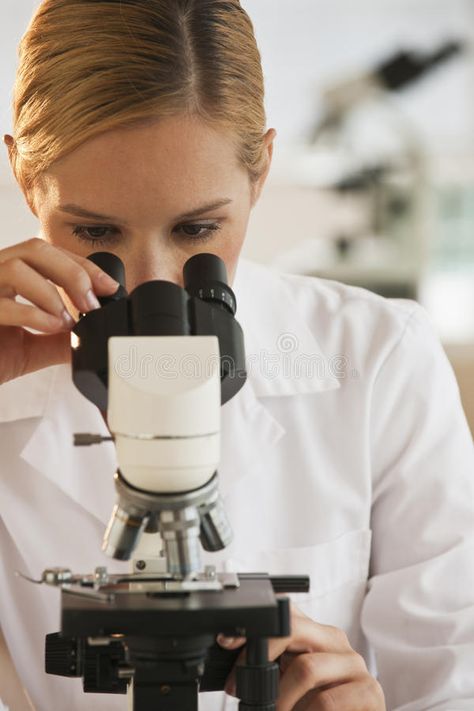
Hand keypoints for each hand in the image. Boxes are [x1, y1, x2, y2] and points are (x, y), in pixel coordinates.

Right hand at [0, 237, 118, 383]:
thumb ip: (59, 340)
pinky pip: (2, 302)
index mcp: (8, 278)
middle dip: (72, 273)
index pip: (49, 254)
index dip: (83, 266)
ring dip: (52, 293)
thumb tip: (91, 336)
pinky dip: (34, 313)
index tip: (110, 287)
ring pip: (17, 266)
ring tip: (66, 321)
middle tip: (92, 304)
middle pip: (35, 249)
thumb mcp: (30, 348)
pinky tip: (51, 327)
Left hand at [217, 602, 385, 710]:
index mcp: (315, 633)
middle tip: (243, 690)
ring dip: (281, 699)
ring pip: (307, 668)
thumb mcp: (290, 683)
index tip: (227, 642)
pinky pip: (327, 701)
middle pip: (296, 630)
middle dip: (262, 657)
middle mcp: (336, 641)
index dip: (254, 626)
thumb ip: (271, 670)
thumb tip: (233, 674)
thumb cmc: (318, 708)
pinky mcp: (370, 691)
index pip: (284, 615)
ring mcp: (355, 664)